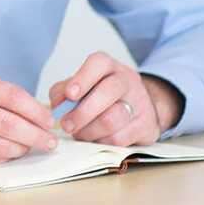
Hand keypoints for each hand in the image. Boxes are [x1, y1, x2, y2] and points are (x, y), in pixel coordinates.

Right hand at [0, 74, 56, 165]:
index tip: (49, 120)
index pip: (13, 96)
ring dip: (21, 149)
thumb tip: (36, 114)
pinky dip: (3, 157)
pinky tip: (9, 153)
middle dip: (36, 136)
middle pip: (10, 125)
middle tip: (49, 142)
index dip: (36, 111)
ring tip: (30, 147)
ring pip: (0, 145)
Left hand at [46, 52, 184, 147]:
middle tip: (66, 125)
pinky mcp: (146, 126)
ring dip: (89, 131)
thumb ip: (63, 91)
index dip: (82, 78)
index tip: (70, 95)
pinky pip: (119, 139)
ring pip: (111, 119)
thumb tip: (57, 106)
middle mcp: (127, 80)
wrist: (140, 108)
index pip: (98, 63)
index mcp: (109, 67)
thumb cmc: (103, 95)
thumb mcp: (82, 86)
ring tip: (79, 133)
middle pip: (107, 92)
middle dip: (82, 112)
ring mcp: (140, 103)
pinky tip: (96, 138)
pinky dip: (101, 141)